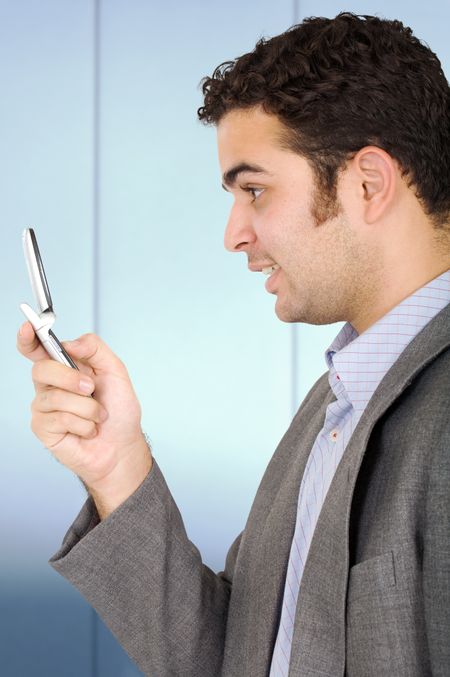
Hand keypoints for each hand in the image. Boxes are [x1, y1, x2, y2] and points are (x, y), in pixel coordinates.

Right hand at [17, 321, 152, 517]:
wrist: (123, 446)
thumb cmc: (119, 411)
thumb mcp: (116, 372)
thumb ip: (95, 349)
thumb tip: (70, 342)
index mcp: (65, 367)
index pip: (37, 348)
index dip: (28, 337)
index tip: (28, 327)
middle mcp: (50, 384)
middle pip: (42, 368)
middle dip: (71, 378)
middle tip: (91, 389)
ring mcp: (44, 406)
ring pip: (56, 397)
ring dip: (87, 408)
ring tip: (97, 416)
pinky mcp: (43, 428)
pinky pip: (59, 418)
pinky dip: (83, 424)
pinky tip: (88, 430)